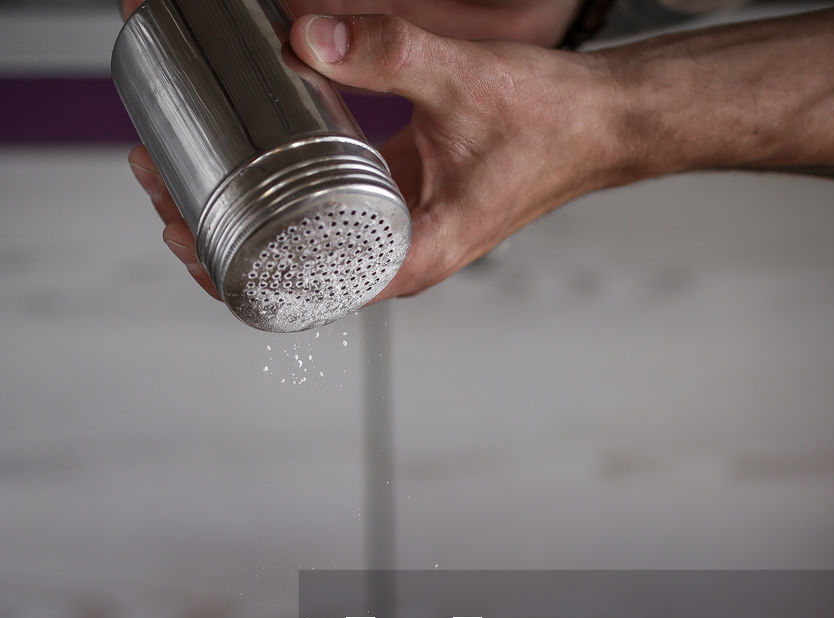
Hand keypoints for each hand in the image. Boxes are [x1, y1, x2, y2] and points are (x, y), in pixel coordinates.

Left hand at [119, 0, 588, 301]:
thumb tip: (304, 37)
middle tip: (157, 180)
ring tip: (178, 172)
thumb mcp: (465, 84)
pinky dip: (276, 187)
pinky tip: (242, 158)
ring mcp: (394, 230)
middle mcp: (397, 255)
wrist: (600, 124)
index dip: (231, 271)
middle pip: (288, 268)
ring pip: (301, 240)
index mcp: (411, 258)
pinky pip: (324, 207)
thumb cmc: (549, 126)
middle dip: (214, 235)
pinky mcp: (396, 200)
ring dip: (237, 212)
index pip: (302, 289)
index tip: (180, 232)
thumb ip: (390, 53)